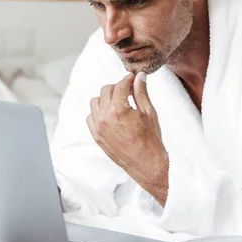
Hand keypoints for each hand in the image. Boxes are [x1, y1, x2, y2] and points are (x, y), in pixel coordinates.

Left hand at [87, 72, 168, 205]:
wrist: (146, 164)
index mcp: (119, 110)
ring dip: (106, 98)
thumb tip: (139, 77)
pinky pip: (91, 117)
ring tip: (120, 102)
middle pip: (105, 91)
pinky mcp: (96, 136)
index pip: (119, 86)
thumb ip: (141, 92)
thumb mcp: (148, 112)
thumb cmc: (150, 140)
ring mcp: (98, 128)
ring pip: (95, 102)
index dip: (127, 79)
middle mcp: (105, 118)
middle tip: (128, 90)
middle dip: (117, 87)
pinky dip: (99, 112)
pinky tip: (111, 114)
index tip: (133, 78)